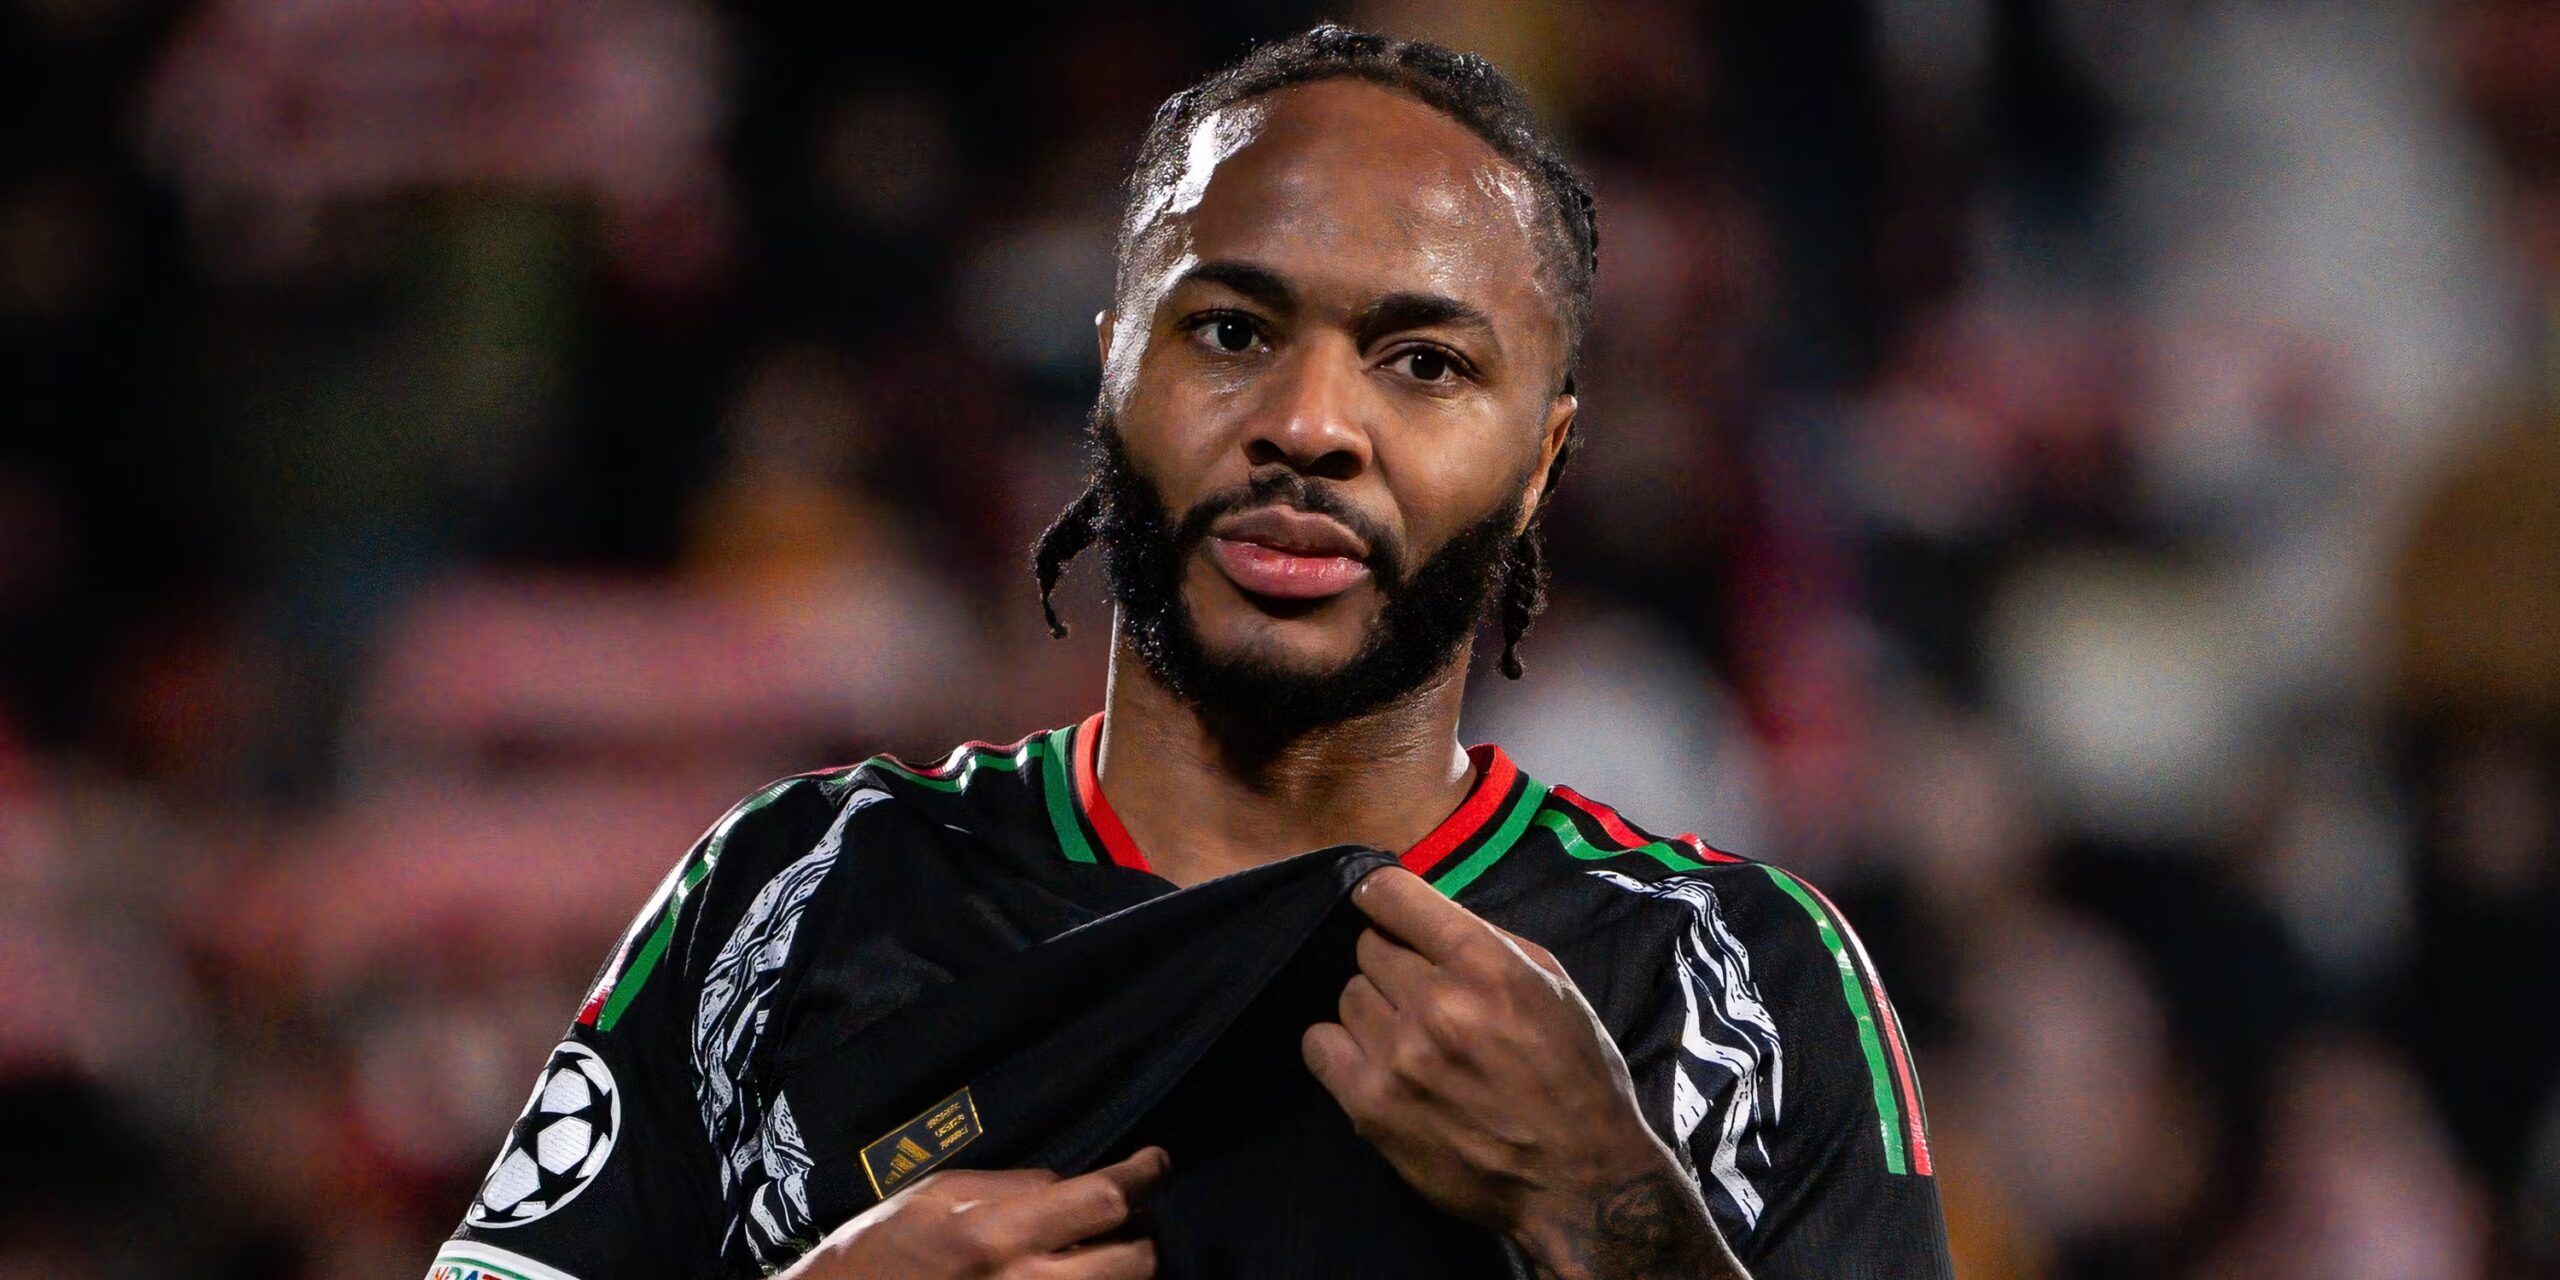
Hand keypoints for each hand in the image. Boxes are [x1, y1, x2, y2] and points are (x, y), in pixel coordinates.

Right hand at [775, 1146, 1167, 1279]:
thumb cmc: (887, 1243)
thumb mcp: (943, 1191)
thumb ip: (1016, 1187)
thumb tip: (1075, 1186)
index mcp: (999, 1234)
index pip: (1104, 1200)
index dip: (1143, 1176)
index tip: (1156, 1162)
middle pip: (1134, 1263)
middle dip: (1145, 1234)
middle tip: (1133, 1215)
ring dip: (1125, 1269)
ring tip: (1106, 1248)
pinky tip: (1077, 1272)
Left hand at [1301, 868, 1744, 1279]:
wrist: (1579, 1179)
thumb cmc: (1576, 1077)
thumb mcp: (1553, 987)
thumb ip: (1486, 942)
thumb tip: (1423, 917)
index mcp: (1485, 964)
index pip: (1392, 894)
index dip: (1385, 898)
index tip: (1387, 911)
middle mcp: (1436, 1004)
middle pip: (1369, 948)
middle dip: (1395, 965)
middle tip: (1424, 997)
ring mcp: (1398, 1057)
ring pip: (1348, 995)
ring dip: (1375, 1010)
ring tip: (1410, 1039)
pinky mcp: (1371, 1106)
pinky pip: (1318, 1046)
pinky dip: (1339, 1048)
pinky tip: (1372, 1061)